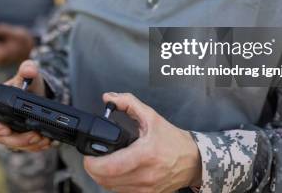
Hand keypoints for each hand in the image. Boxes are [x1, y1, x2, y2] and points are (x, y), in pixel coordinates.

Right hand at [0, 60, 51, 151]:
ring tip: (44, 139)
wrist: (39, 93)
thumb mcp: (28, 74)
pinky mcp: (18, 138)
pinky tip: (47, 142)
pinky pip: (24, 147)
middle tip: (35, 135)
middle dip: (18, 140)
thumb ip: (28, 69)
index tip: (6, 130)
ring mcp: (6, 131)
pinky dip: (36, 147)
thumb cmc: (27, 83)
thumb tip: (29, 69)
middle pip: (0, 137)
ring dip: (29, 145)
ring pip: (13, 145)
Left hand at [83, 93, 201, 192]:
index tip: (88, 154)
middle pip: (106, 179)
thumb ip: (128, 103)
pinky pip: (121, 192)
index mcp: (145, 154)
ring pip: (110, 188)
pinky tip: (115, 172)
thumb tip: (109, 97)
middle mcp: (145, 175)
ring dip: (101, 176)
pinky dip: (113, 183)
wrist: (193, 161)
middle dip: (93, 168)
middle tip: (91, 157)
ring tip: (102, 163)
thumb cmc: (173, 141)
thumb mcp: (151, 117)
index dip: (93, 163)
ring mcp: (145, 188)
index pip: (111, 166)